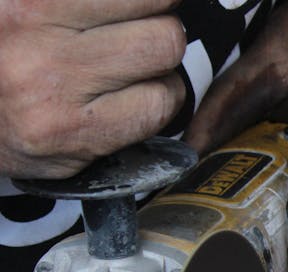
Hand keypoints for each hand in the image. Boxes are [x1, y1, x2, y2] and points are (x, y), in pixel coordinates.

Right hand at [0, 0, 185, 178]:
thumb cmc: (9, 54)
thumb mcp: (31, 8)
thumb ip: (84, 4)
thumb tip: (161, 0)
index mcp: (29, 2)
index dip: (155, 1)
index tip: (149, 8)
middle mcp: (38, 43)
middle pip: (161, 28)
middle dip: (161, 30)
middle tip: (139, 37)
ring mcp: (54, 92)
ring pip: (164, 62)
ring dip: (162, 68)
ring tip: (133, 70)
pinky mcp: (73, 133)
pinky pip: (155, 109)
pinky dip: (157, 103)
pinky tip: (131, 100)